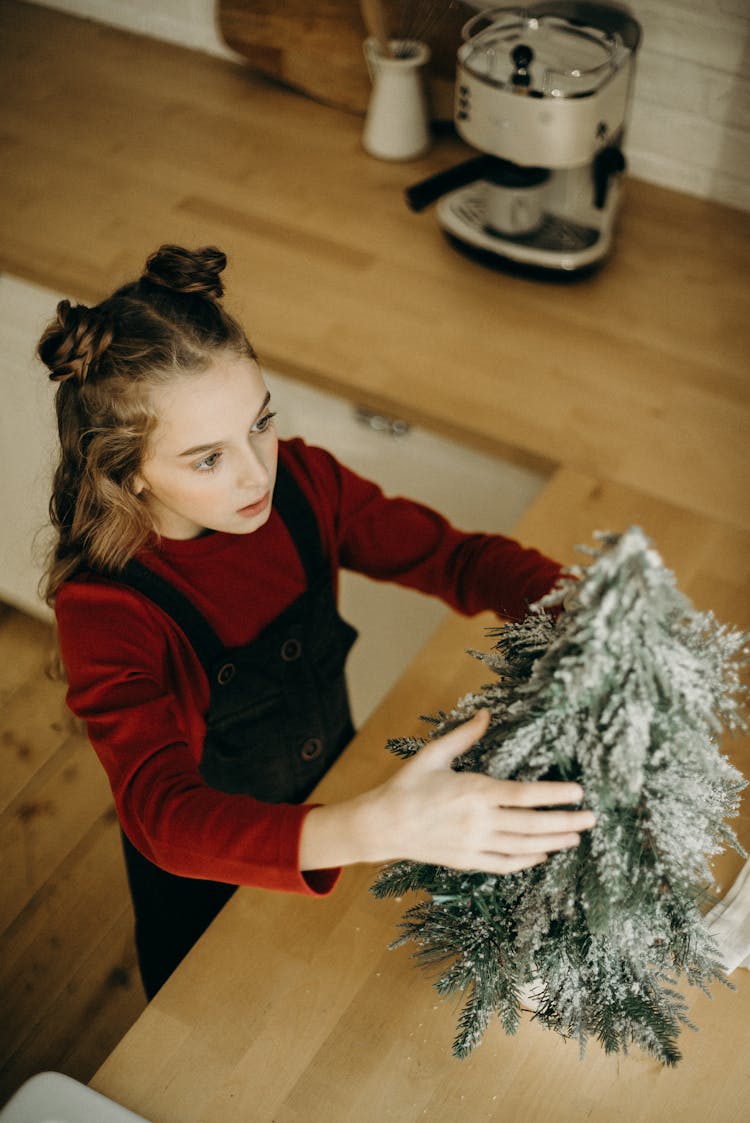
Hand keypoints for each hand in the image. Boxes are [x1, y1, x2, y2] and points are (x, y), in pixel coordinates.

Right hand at [366, 710, 595, 873]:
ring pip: (523, 846)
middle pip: (532, 824)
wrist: (382, 825)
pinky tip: (542, 854)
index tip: (579, 792)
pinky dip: (527, 861)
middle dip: (566, 822)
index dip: (555, 795)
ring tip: (576, 836)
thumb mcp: (434, 754)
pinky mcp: (467, 861)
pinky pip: (504, 865)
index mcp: (474, 792)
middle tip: (591, 818)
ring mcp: (474, 844)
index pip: (525, 795)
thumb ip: (464, 736)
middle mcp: (479, 822)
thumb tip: (486, 714)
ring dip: (553, 841)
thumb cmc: (407, 785)